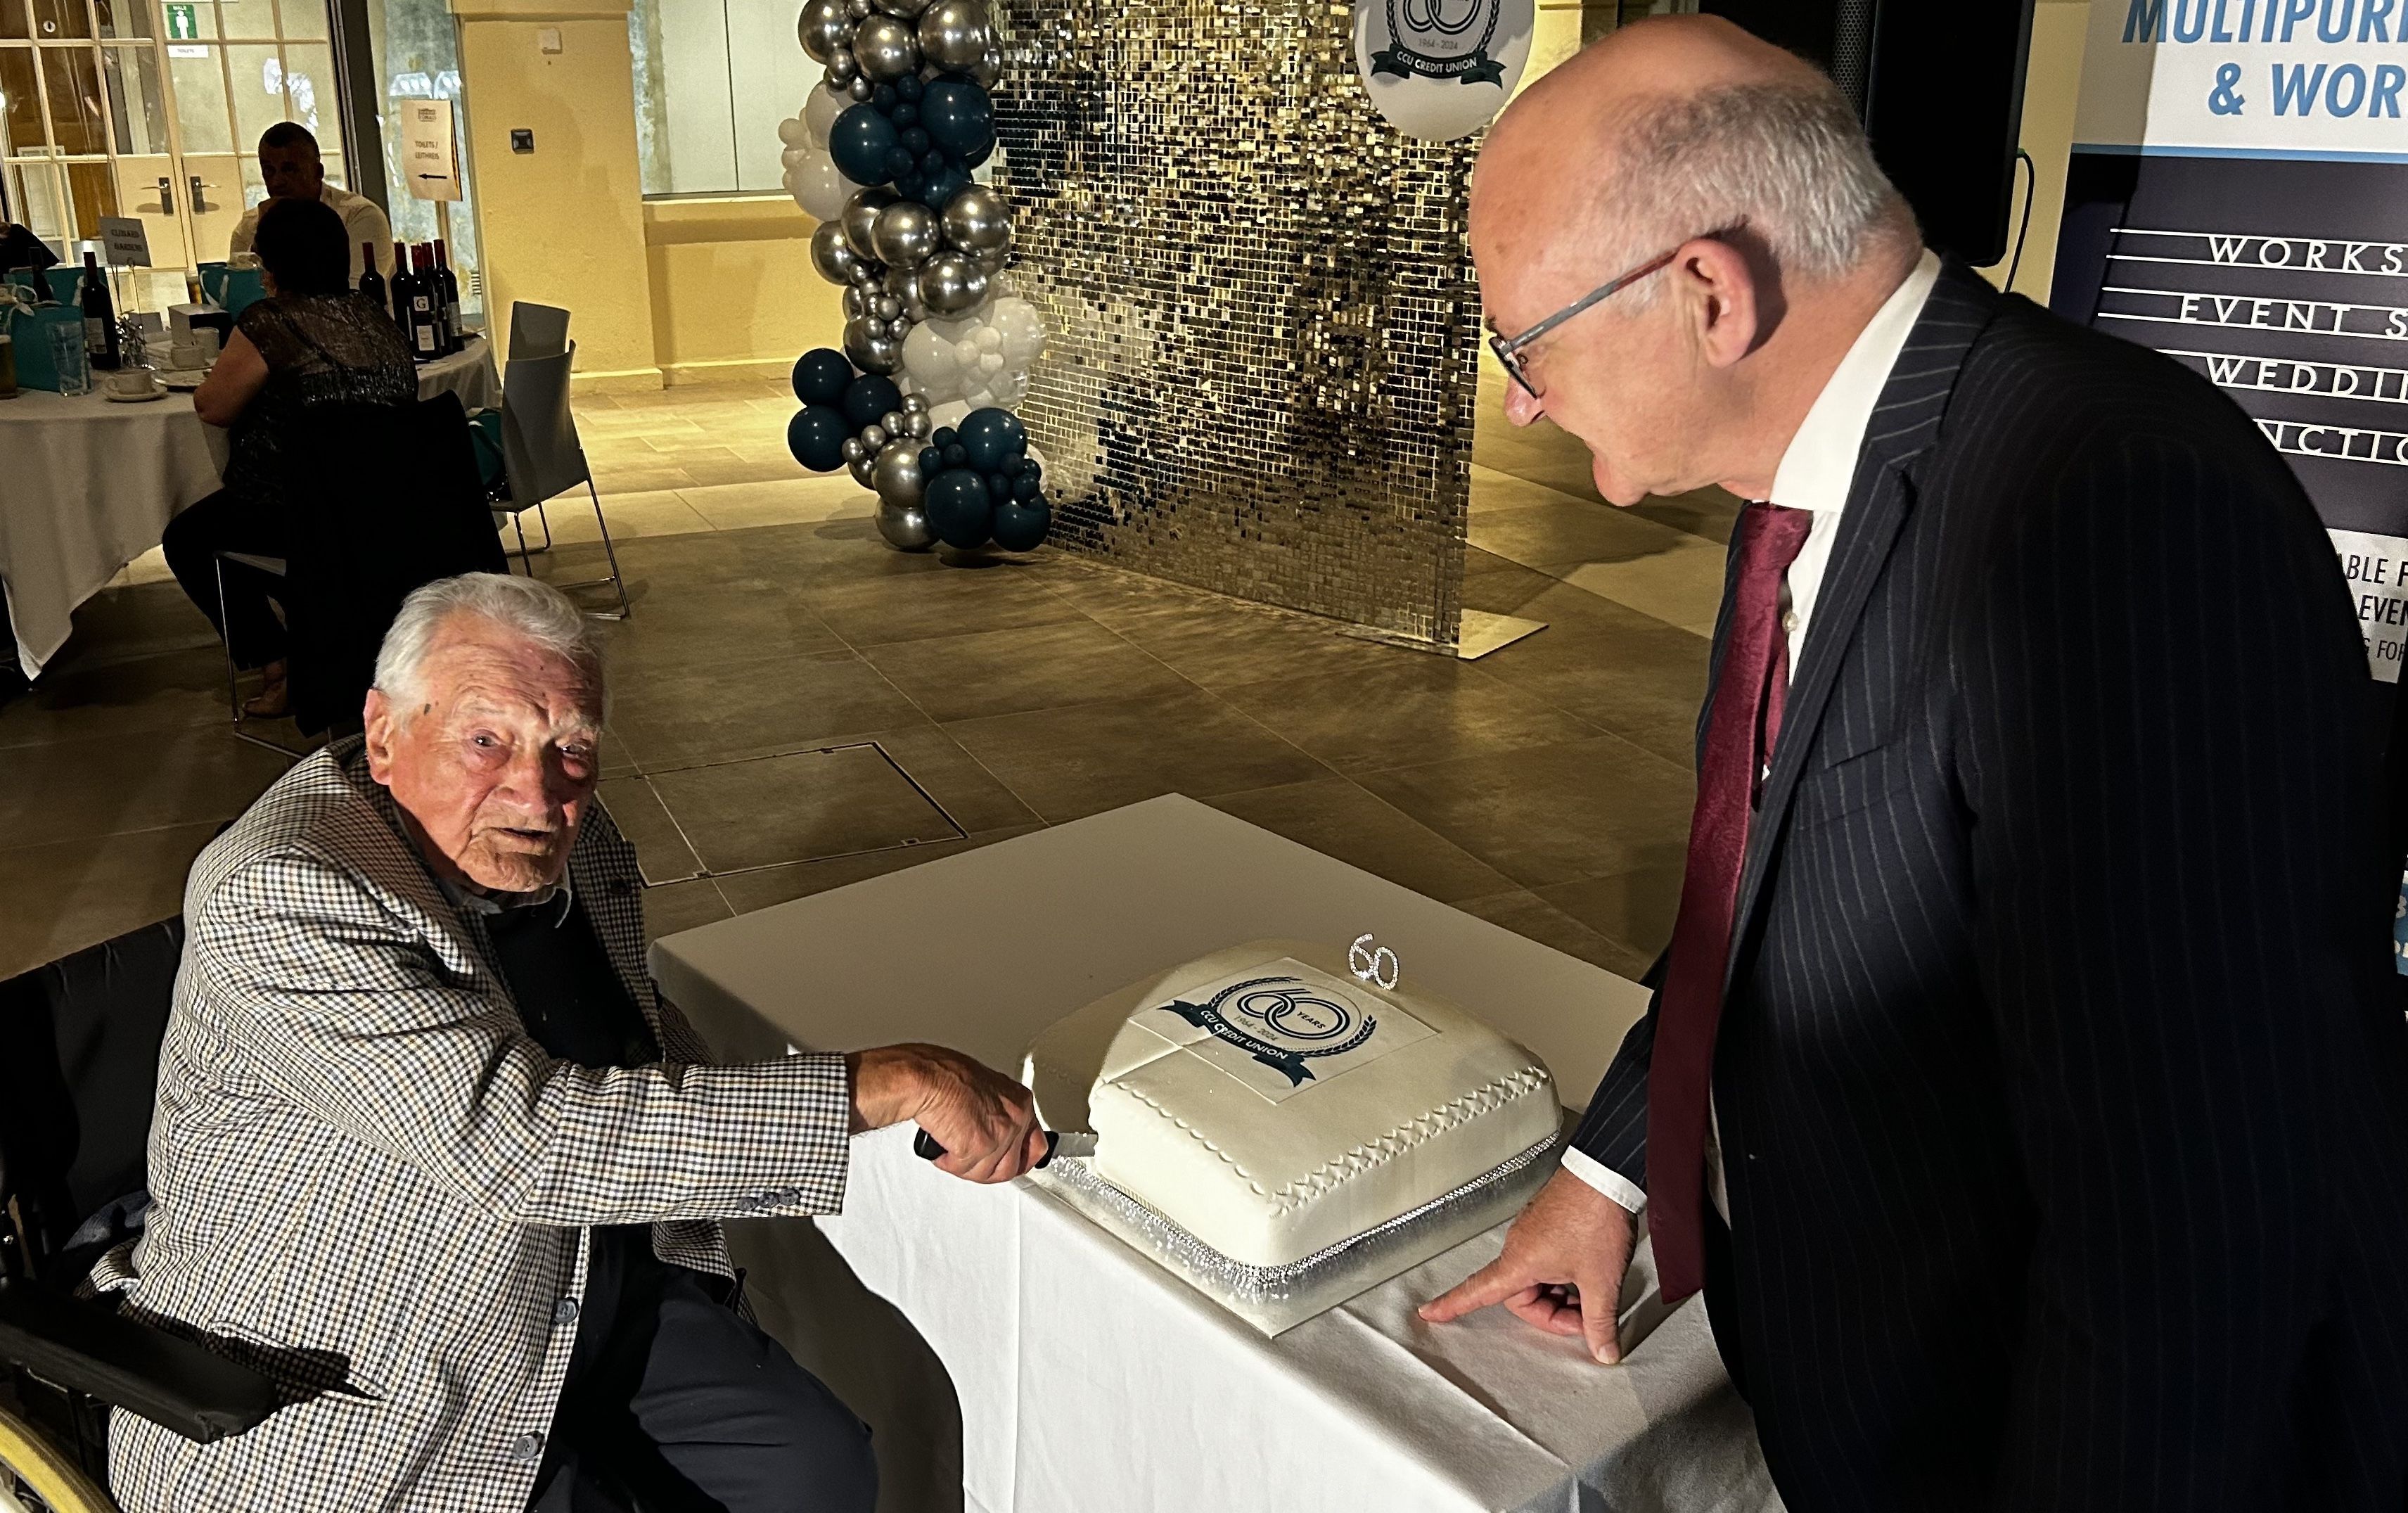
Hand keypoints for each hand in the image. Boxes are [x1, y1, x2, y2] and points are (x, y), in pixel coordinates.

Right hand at [846, 1043, 1046, 1183]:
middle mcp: (1015, 1118)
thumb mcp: (983, 1087)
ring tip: (951, 1148)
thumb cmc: (944, 1074)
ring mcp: (999, 1135)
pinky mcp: (978, 1148)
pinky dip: (949, 1163)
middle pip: (1011, 1167)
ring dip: (965, 1167)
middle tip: (970, 1162)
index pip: (1036, 1145)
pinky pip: (964, 1170)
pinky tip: (942, 1147)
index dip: (1020, 1160)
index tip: (1013, 1165)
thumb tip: (991, 1128)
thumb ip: (996, 1111)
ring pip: (987, 1174)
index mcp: (1020, 1101)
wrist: (925, 1078)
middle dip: (987, 1170)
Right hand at [1418, 1168, 1637, 1363]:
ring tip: (1591, 1292)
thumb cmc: (1594, 1217)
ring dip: (1560, 1292)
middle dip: (1550, 1312)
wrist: (1606, 1174)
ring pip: (1536, 1277)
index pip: (1478, 1291)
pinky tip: (1587, 1271)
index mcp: (1520, 1261)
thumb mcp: (1601, 1281)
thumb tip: (1603, 1350)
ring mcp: (1533, 1231)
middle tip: (1583, 1319)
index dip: (1452, 1305)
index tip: (1431, 1312)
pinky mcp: (1547, 1221)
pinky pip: (1545, 1258)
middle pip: (1520, 1294)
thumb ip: (1600, 1322)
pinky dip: (1563, 1273)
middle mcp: (1519, 1244)